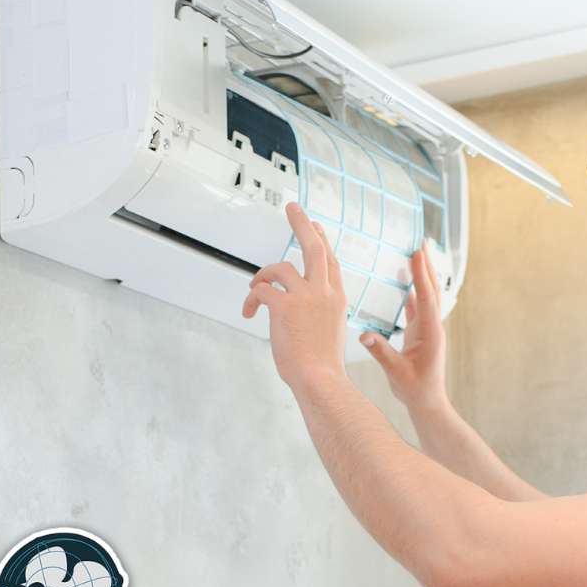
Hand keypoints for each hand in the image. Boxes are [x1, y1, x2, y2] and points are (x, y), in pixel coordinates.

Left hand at [242, 201, 348, 390]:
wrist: (320, 379)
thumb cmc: (322, 367)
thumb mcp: (329, 333)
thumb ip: (318, 315)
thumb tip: (298, 313)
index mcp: (336, 298)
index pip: (330, 262)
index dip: (322, 242)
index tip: (316, 227)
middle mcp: (324, 292)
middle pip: (314, 247)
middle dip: (302, 224)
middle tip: (292, 207)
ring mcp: (306, 296)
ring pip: (280, 268)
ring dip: (262, 276)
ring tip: (253, 290)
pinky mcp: (285, 305)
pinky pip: (262, 290)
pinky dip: (253, 298)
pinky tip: (250, 311)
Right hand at [359, 241, 448, 412]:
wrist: (427, 403)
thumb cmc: (414, 390)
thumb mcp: (395, 371)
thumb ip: (380, 352)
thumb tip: (363, 335)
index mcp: (429, 332)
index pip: (425, 297)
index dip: (420, 274)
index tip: (417, 253)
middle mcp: (432, 326)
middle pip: (431, 289)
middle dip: (427, 266)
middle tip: (422, 243)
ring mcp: (428, 329)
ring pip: (426, 295)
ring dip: (422, 274)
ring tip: (417, 254)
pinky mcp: (422, 333)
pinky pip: (418, 306)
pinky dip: (414, 290)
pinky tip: (407, 281)